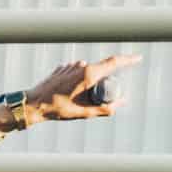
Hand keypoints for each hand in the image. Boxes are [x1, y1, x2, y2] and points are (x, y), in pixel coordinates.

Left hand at [25, 53, 140, 122]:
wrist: (32, 104)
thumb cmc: (57, 109)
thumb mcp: (84, 113)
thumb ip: (105, 109)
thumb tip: (122, 102)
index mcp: (89, 74)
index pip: (114, 62)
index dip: (128, 60)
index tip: (138, 59)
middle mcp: (81, 66)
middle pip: (100, 70)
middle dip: (101, 83)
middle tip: (91, 99)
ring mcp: (70, 65)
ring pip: (87, 73)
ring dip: (87, 84)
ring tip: (73, 100)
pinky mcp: (62, 68)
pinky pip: (75, 73)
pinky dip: (76, 82)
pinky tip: (65, 94)